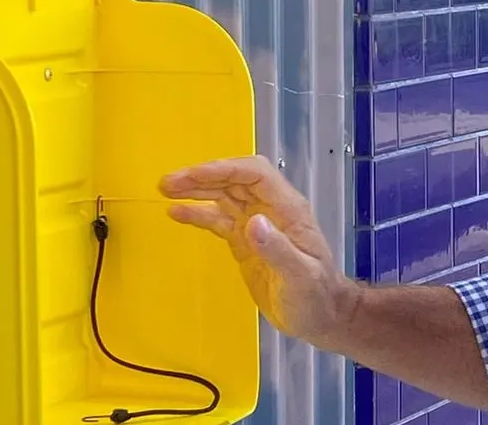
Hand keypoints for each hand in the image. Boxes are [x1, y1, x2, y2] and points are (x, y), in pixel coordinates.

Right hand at [159, 155, 357, 347]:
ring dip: (196, 190)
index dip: (224, 170)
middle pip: (234, 180)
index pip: (255, 174)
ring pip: (224, 196)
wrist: (321, 318)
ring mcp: (256, 225)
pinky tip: (177, 212)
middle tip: (168, 182)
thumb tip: (252, 222)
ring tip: (166, 190)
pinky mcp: (245, 242)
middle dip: (202, 176)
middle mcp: (271, 209)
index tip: (193, 175)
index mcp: (288, 209)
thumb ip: (278, 250)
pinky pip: (219, 219)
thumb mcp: (301, 276)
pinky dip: (198, 213)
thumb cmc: (317, 297)